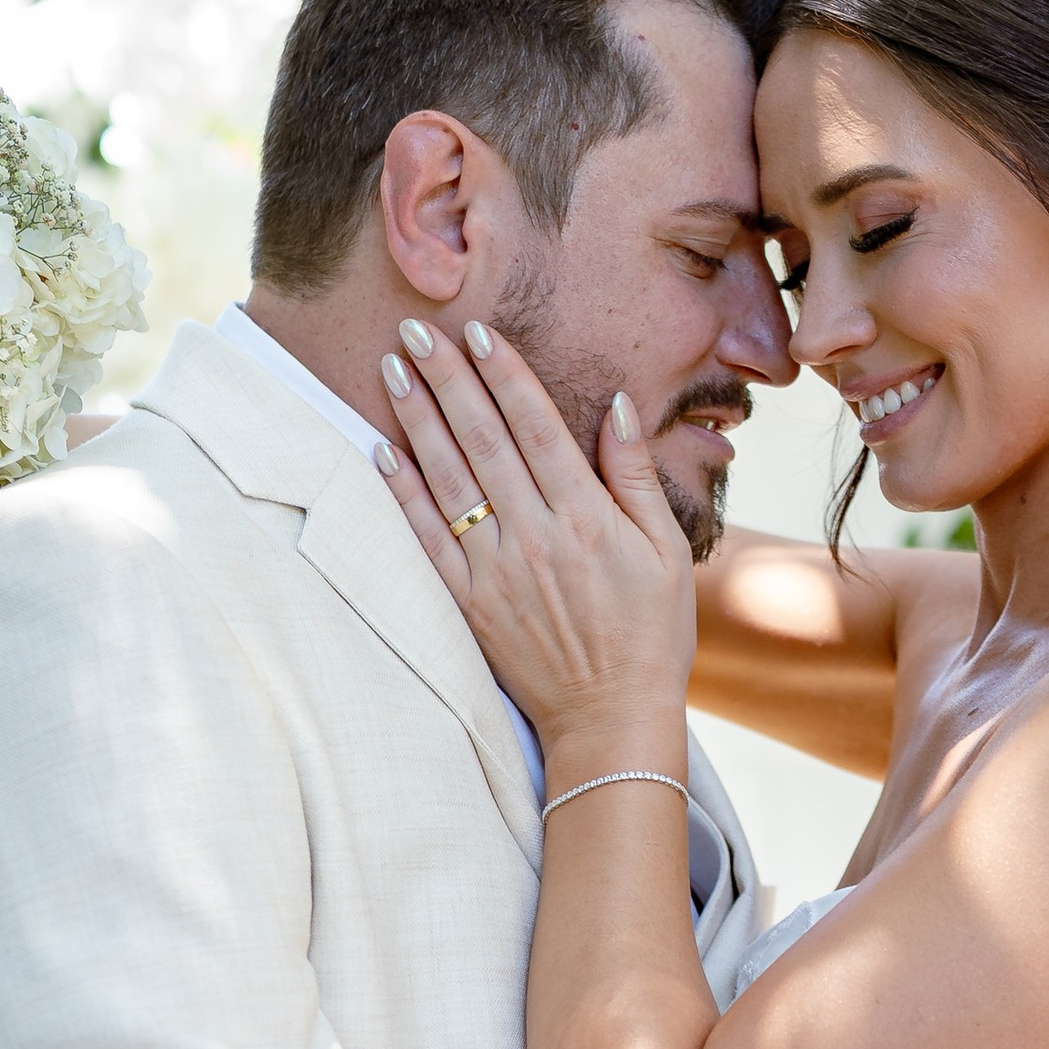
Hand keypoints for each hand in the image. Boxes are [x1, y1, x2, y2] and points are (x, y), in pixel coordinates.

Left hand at [371, 320, 694, 776]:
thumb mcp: (666, 552)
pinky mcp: (470, 604)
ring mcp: (496, 571)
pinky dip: (403, 493)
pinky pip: (428, 538)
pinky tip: (382, 450)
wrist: (611, 719)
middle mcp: (535, 536)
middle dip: (447, 378)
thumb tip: (617, 405)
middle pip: (482, 439)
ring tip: (392, 368)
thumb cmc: (650, 635)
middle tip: (416, 329)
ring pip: (448, 479)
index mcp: (586, 517)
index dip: (503, 373)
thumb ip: (636, 476)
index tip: (476, 330)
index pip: (536, 426)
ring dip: (417, 418)